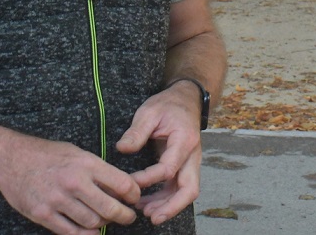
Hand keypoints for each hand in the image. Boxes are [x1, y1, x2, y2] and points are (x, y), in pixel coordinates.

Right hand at [0, 134, 140, 234]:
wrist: (10, 158)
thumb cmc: (47, 154)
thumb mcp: (77, 153)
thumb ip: (97, 169)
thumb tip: (120, 186)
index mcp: (86, 163)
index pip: (122, 183)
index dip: (134, 194)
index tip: (135, 198)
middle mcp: (74, 182)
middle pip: (110, 208)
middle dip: (124, 216)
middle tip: (129, 217)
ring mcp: (57, 200)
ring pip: (92, 223)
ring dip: (103, 224)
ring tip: (106, 220)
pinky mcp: (43, 214)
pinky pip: (70, 232)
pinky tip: (91, 232)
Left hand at [116, 82, 203, 224]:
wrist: (186, 99)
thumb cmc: (168, 105)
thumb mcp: (149, 112)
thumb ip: (136, 131)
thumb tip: (122, 149)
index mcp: (184, 140)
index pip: (169, 168)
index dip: (149, 179)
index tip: (130, 182)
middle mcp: (192, 155)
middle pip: (190, 189)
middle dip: (172, 206)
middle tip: (151, 216)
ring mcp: (191, 162)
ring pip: (186, 192)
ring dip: (167, 206)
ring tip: (144, 212)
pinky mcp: (185, 166)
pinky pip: (178, 187)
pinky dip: (165, 198)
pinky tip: (147, 203)